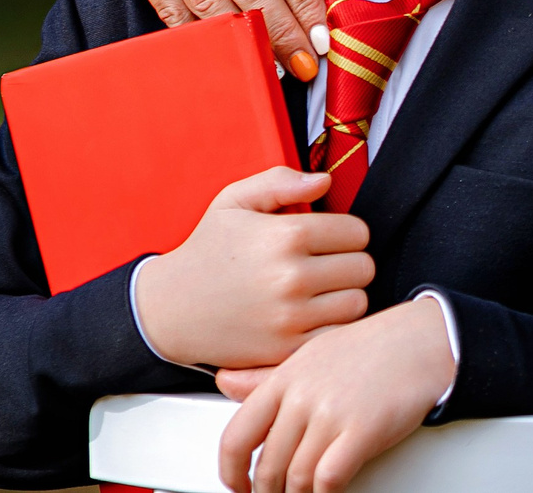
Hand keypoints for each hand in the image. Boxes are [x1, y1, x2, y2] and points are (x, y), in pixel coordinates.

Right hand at [135, 169, 372, 368]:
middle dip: (349, 263)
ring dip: (345, 296)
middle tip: (325, 265)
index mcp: (286, 236)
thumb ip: (281, 181)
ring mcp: (289, 318)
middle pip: (363, 268)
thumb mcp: (234, 201)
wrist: (169, 308)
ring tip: (320, 290)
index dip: (346, 233)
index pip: (358, 232)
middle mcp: (291, 277)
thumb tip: (324, 181)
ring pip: (357, 304)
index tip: (328, 240)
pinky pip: (336, 337)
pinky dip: (332, 328)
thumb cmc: (208, 251)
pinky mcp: (283, 351)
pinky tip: (313, 317)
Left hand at [215, 296, 456, 492]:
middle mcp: (303, 395)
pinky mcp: (362, 429)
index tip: (238, 485)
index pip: (237, 436)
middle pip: (268, 465)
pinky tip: (330, 490)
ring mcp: (332, 413)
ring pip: (297, 478)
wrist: (425, 339)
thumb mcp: (311, 353)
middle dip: (269, 491)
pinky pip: (329, 479)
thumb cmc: (373, 348)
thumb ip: (265, 376)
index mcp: (285, 377)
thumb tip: (225, 384)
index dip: (231, 473)